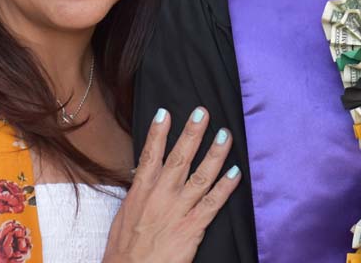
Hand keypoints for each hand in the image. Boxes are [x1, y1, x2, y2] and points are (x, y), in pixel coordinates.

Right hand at [103, 107, 240, 262]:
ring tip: (225, 135)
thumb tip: (146, 173)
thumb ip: (139, 192)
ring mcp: (178, 210)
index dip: (158, 133)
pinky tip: (236, 172)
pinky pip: (213, 203)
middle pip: (179, 158)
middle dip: (192, 133)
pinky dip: (226, 187)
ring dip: (215, 153)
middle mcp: (161, 196)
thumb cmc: (124, 249)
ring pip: (201, 176)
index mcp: (141, 192)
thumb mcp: (125, 215)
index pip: (150, 155)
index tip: (165, 112)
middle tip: (202, 112)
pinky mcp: (193, 227)